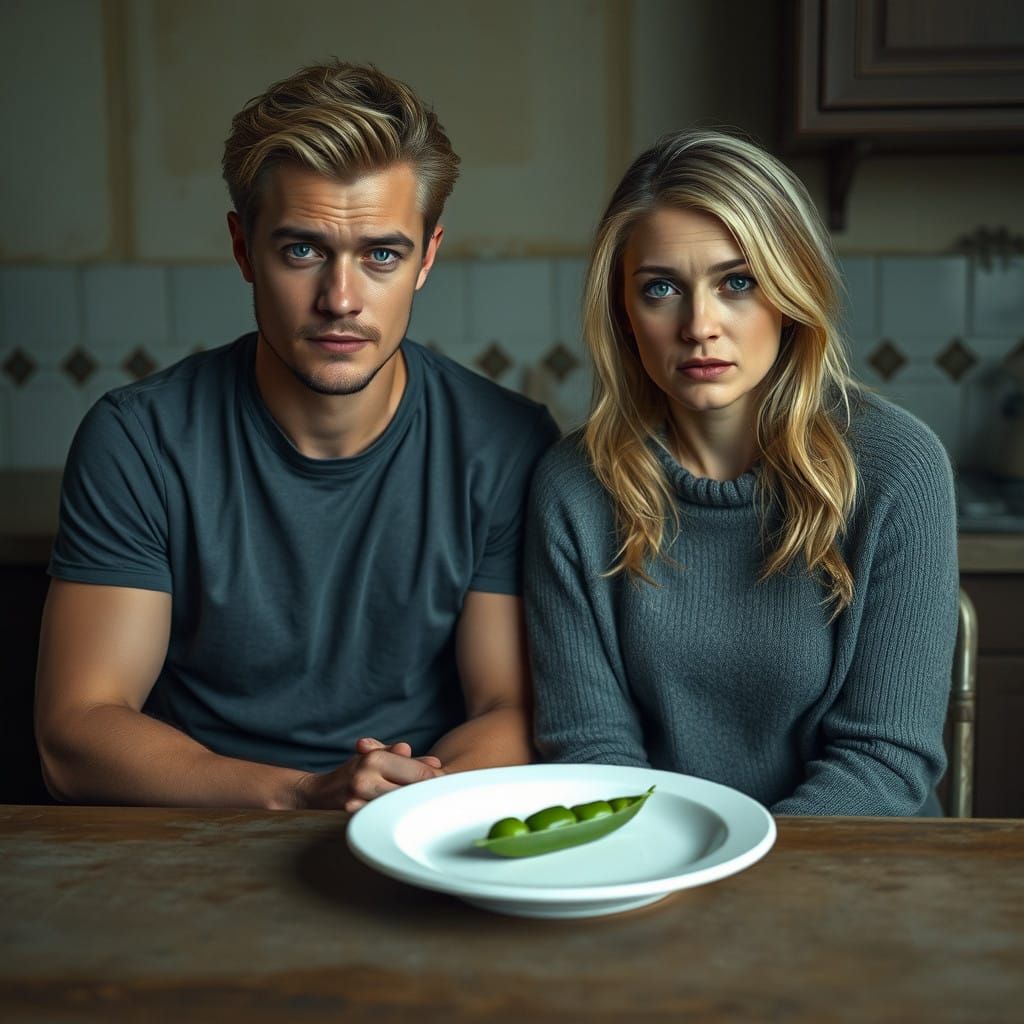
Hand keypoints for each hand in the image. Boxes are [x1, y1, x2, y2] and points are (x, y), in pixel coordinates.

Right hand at [294, 737, 444, 812]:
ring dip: (416, 811)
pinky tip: (409, 823)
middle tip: (447, 804)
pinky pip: (384, 821)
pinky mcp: (354, 819)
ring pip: (401, 808)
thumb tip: (434, 761)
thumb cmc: (351, 774)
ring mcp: (358, 800)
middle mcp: (366, 777)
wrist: (316, 795)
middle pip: (413, 791)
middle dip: (429, 797)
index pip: (419, 772)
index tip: (452, 787)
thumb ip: (402, 758)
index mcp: (374, 759)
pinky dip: (399, 821)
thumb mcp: (374, 757)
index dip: (437, 781)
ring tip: (431, 814)